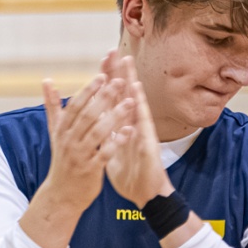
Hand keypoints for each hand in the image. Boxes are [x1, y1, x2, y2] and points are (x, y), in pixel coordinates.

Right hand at [36, 58, 127, 212]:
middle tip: (119, 82)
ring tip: (130, 102)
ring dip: (114, 116)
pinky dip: (117, 142)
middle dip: (103, 98)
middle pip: (86, 116)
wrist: (61, 194)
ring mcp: (79, 156)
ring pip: (97, 133)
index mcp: (62, 130)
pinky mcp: (90, 170)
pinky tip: (130, 130)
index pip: (74, 106)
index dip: (88, 90)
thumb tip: (46, 80)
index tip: (102, 75)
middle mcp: (68, 141)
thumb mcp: (55, 132)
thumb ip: (52, 106)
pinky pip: (104, 154)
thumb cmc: (62, 159)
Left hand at [101, 54, 172, 206]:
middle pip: (125, 95)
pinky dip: (138, 108)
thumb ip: (108, 135)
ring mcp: (141, 132)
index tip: (102, 60)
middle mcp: (133, 125)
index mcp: (122, 127)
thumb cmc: (131, 174)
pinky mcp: (147, 144)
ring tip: (126, 63)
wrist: (145, 195)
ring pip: (135, 104)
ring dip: (131, 83)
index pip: (114, 99)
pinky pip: (142, 124)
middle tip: (113, 51)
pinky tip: (136, 94)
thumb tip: (99, 121)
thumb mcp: (113, 151)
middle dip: (119, 74)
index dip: (108, 82)